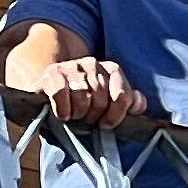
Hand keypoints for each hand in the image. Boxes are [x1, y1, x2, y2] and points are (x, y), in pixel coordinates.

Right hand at [28, 55, 145, 127]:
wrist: (50, 92)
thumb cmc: (82, 103)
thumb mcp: (108, 103)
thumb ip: (126, 103)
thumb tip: (138, 104)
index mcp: (111, 69)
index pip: (123, 95)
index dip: (116, 114)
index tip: (107, 124)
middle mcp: (92, 63)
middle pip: (102, 98)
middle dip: (94, 116)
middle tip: (87, 120)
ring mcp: (72, 66)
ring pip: (82, 96)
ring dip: (78, 113)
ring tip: (74, 116)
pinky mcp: (52, 73)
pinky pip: (61, 93)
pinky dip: (62, 109)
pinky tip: (62, 114)